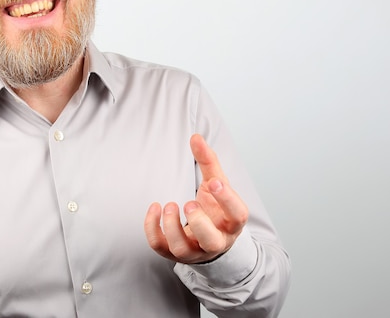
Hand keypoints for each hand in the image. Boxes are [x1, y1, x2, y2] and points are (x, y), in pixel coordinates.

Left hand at [144, 134, 247, 263]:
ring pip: (182, 250)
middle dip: (199, 222)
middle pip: (211, 241)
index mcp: (231, 222)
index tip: (214, 183)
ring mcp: (194, 250)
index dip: (227, 200)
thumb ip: (208, 161)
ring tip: (169, 205)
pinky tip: (154, 208)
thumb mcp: (216, 185)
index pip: (237, 215)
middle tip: (189, 203)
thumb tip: (195, 136)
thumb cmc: (215, 209)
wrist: (209, 239)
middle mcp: (216, 241)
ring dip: (172, 227)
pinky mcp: (174, 253)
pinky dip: (152, 229)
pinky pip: (160, 247)